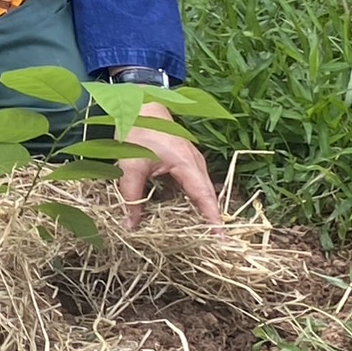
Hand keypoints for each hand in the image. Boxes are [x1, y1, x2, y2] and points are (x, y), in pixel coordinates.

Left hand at [117, 100, 222, 229]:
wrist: (140, 105)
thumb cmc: (138, 130)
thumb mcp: (130, 165)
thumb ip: (130, 196)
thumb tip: (130, 225)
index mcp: (187, 164)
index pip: (204, 197)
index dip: (212, 219)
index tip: (221, 239)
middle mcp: (196, 164)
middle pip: (207, 197)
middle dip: (211, 220)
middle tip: (214, 245)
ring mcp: (193, 162)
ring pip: (201, 192)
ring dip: (201, 211)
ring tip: (203, 235)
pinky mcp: (186, 163)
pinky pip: (193, 186)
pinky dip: (191, 201)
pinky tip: (184, 215)